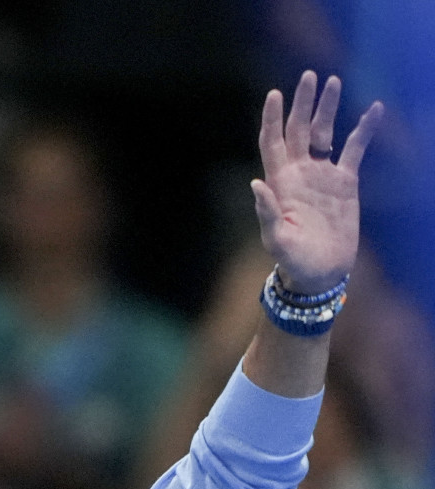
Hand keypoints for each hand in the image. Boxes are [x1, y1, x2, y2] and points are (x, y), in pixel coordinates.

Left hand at [252, 71, 383, 293]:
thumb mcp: (276, 239)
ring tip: (334, 81)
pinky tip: (374, 108)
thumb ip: (266, 212)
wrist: (319, 271)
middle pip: (298, 129)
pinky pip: (355, 149)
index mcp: (279, 182)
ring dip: (328, 108)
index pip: (272, 142)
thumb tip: (256, 183)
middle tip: (309, 76)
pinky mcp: (345, 182)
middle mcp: (299, 172)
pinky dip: (364, 130)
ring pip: (325, 133)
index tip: (274, 93)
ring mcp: (321, 175)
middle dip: (302, 103)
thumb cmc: (292, 259)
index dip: (272, 118)